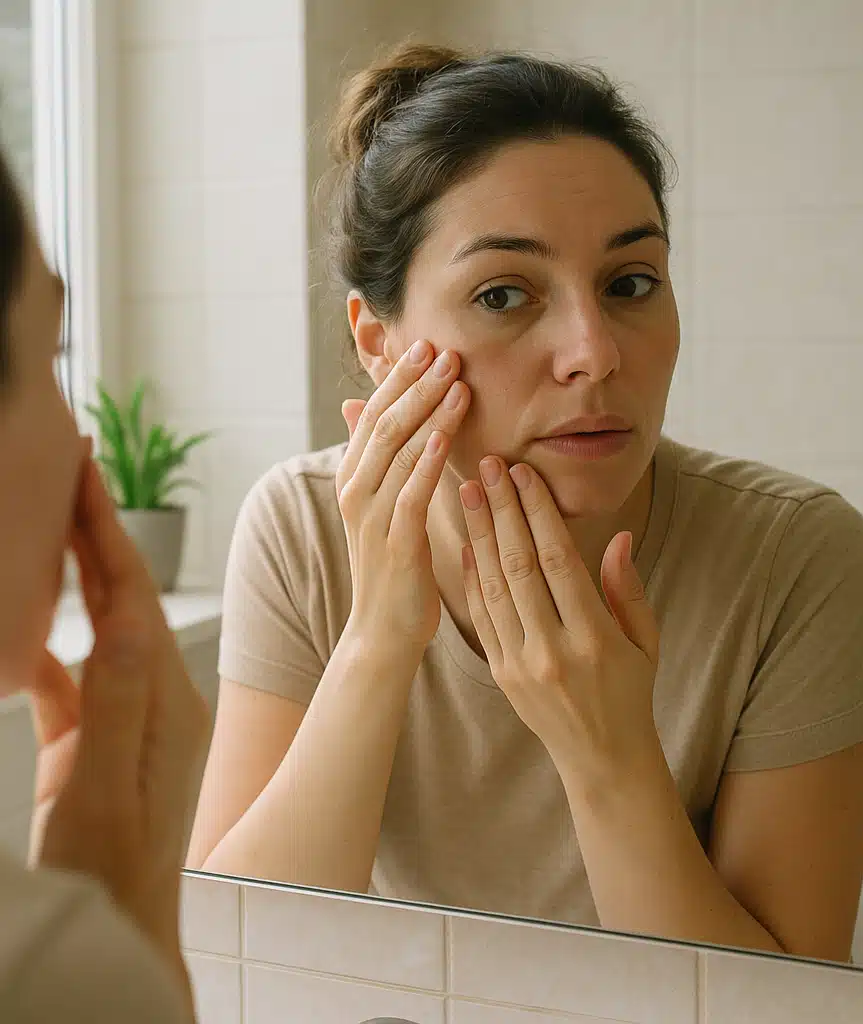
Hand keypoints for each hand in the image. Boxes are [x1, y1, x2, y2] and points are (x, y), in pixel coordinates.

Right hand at [30, 457, 209, 979]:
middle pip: (124, 595)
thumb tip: (126, 619)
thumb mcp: (104, 788)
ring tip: (50, 519)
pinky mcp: (94, 743)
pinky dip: (48, 640)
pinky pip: (71, 675)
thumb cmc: (110, 876)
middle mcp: (154, 697)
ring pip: (96, 624)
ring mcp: (126, 718)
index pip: (134, 594)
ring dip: (75, 572)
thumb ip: (115, 704)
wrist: (118, 937)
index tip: (83, 469)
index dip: (106, 528)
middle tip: (70, 468)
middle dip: (96, 531)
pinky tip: (25, 621)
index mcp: (164, 699)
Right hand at [337, 340, 469, 645]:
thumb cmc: (392, 566)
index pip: (373, 414)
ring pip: (398, 450)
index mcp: (353, 477)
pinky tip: (450, 433)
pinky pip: (411, 491)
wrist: (382, 630)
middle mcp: (355, 490)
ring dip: (428, 412)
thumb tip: (360, 408)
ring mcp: (371, 516)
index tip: (427, 344)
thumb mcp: (382, 506)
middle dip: (415, 384)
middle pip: (384, 423)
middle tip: (444, 350)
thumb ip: (382, 459)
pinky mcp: (394, 542)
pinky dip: (429, 459)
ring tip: (455, 379)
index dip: (398, 378)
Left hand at [458, 456, 661, 787]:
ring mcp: (521, 664)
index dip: (538, 513)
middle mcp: (553, 650)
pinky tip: (466, 544)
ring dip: (479, 536)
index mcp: (594, 638)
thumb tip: (619, 537)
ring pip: (494, 587)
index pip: (559, 561)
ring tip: (469, 492)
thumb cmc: (631, 692)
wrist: (602, 758)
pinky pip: (482, 617)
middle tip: (487, 466)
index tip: (524, 474)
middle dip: (502, 511)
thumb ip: (630, 589)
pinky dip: (472, 579)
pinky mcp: (501, 673)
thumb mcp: (647, 641)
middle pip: (520, 566)